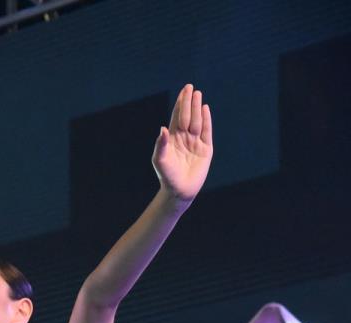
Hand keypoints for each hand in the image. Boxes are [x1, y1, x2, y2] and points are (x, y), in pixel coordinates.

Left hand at [152, 84, 212, 202]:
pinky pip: (207, 131)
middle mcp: (184, 138)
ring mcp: (195, 142)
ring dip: (197, 108)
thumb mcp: (159, 159)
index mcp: (172, 139)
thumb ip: (161, 144)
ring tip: (198, 94)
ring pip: (197, 121)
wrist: (179, 190)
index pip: (176, 118)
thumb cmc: (166, 175)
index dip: (179, 105)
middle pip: (187, 116)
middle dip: (188, 102)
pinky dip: (207, 120)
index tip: (182, 92)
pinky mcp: (205, 149)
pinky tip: (206, 109)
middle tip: (190, 87)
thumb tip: (163, 128)